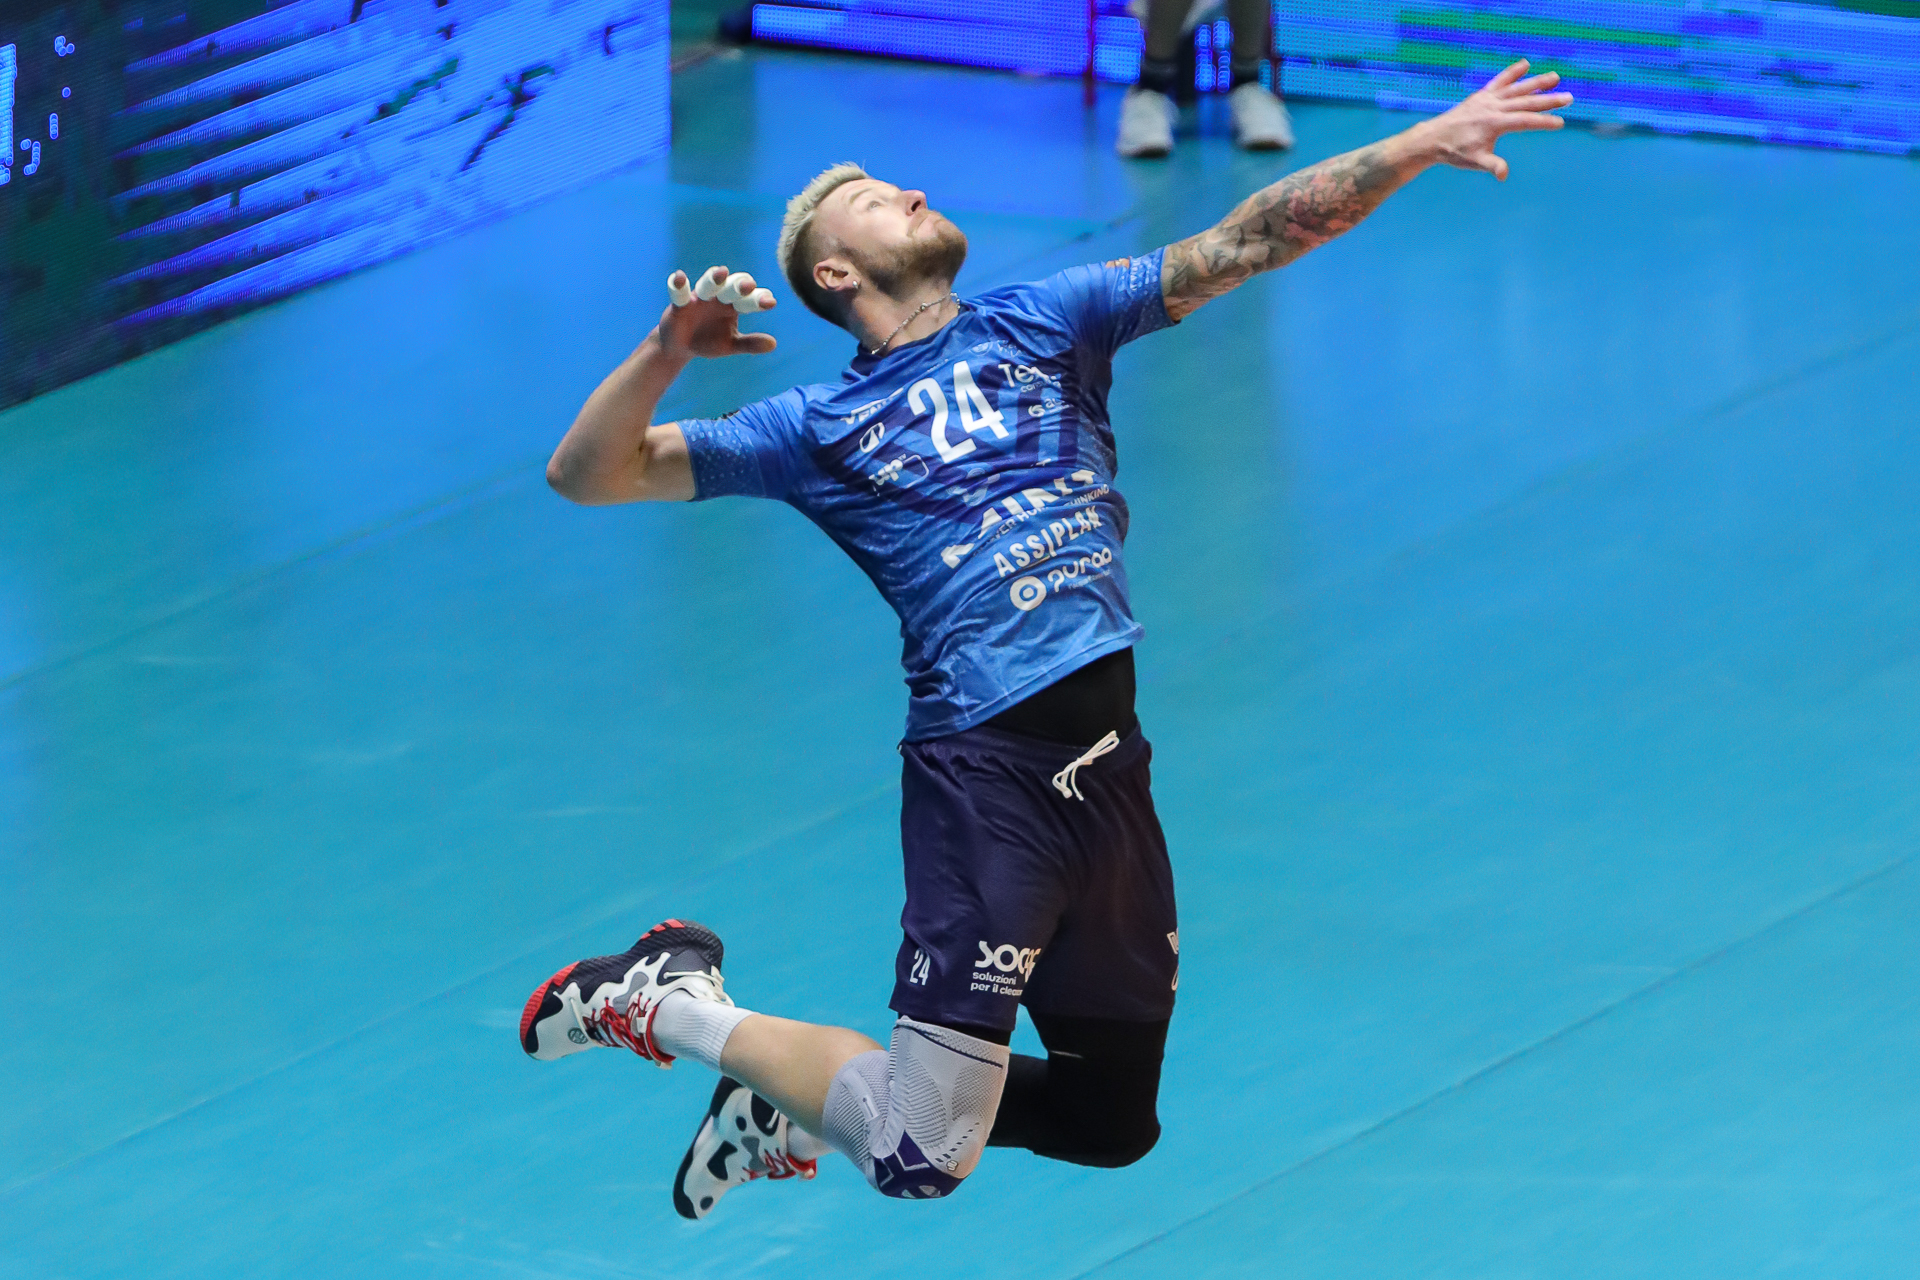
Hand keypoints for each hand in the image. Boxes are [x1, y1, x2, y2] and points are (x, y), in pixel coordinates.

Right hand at [655, 266, 778, 358]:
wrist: (680, 347)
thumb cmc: (708, 340)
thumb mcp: (730, 344)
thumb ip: (750, 344)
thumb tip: (773, 344)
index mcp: (733, 305)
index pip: (749, 299)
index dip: (759, 299)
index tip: (771, 303)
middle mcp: (718, 297)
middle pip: (731, 286)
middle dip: (740, 285)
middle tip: (750, 285)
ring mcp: (699, 298)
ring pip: (708, 285)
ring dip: (714, 279)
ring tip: (722, 271)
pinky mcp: (679, 304)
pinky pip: (679, 292)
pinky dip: (678, 284)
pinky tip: (679, 276)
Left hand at [1418, 60, 1572, 179]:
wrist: (1434, 138)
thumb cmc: (1456, 151)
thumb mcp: (1475, 161)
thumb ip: (1492, 166)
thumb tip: (1503, 174)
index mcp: (1494, 123)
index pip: (1524, 121)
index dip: (1543, 122)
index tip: (1560, 123)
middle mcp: (1493, 107)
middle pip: (1525, 102)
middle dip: (1548, 100)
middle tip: (1569, 98)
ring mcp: (1487, 99)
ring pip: (1516, 88)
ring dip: (1536, 82)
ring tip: (1555, 77)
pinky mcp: (1482, 95)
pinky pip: (1500, 81)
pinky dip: (1512, 73)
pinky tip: (1525, 64)